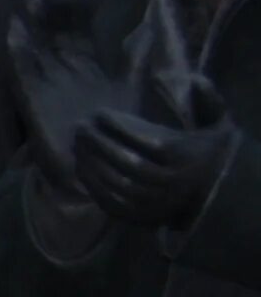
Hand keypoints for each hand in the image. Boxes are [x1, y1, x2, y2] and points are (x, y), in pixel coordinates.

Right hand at [6, 0, 134, 190]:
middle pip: (55, 31)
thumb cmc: (112, 128)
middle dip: (52, 8)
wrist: (92, 168)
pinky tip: (15, 30)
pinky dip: (18, 51)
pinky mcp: (30, 97)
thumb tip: (146, 27)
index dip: (75, 8)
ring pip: (38, 44)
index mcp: (88, 64)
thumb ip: (134, 58)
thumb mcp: (130, 87)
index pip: (78, 28)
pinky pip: (22, 71)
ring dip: (34, 22)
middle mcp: (64, 68)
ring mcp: (45, 81)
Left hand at [77, 104, 238, 226]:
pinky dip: (92, 186)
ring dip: (91, 162)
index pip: (145, 139)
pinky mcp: (142, 218)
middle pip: (126, 162)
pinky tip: (81, 167)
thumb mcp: (219, 126)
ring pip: (115, 183)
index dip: (118, 125)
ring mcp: (155, 204)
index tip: (98, 113)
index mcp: (186, 158)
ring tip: (76, 144)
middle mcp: (170, 183)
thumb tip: (194, 78)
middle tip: (79, 127)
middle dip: (98, 142)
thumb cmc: (212, 154)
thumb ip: (209, 101)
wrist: (218, 196)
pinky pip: (111, 204)